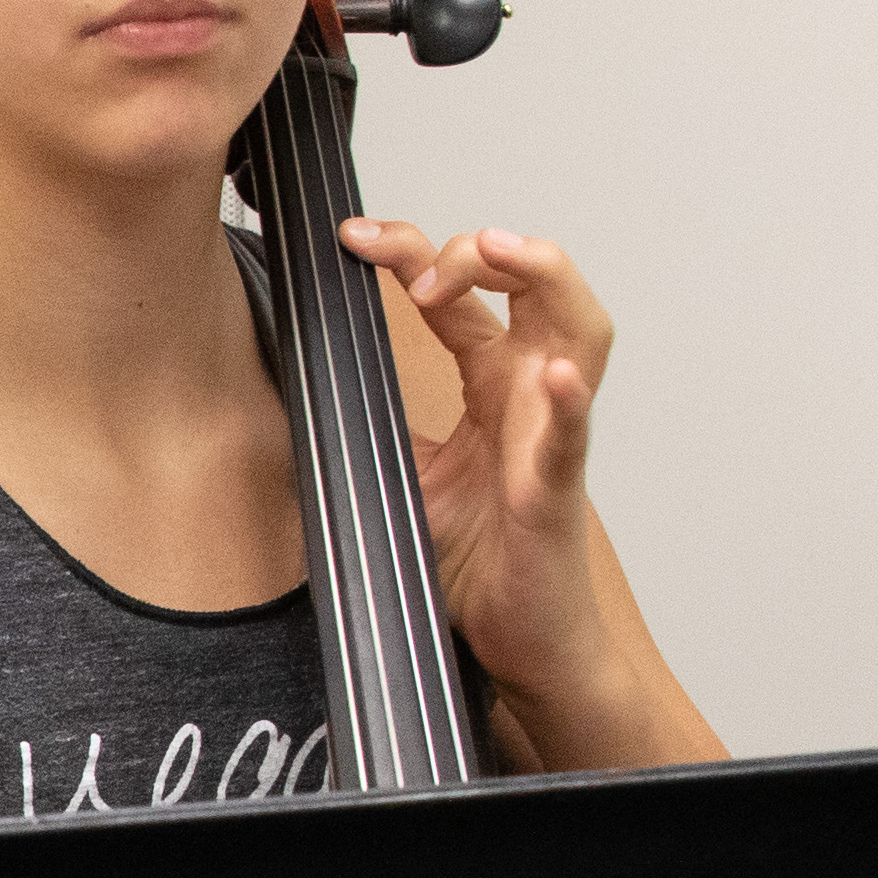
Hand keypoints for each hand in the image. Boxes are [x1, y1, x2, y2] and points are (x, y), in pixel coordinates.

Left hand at [339, 214, 615, 693]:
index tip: (354, 238)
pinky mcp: (557, 489)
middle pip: (533, 284)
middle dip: (476, 249)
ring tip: (496, 251)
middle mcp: (531, 394)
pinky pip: (572, 434)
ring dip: (543, 277)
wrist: (515, 639)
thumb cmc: (473, 561)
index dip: (414, 254)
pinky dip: (570, 399)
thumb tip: (297, 387)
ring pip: (580, 330)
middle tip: (409, 257)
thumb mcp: (397, 476)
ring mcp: (552, 434)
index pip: (463, 296)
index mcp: (493, 385)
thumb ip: (368, 424)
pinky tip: (556, 371)